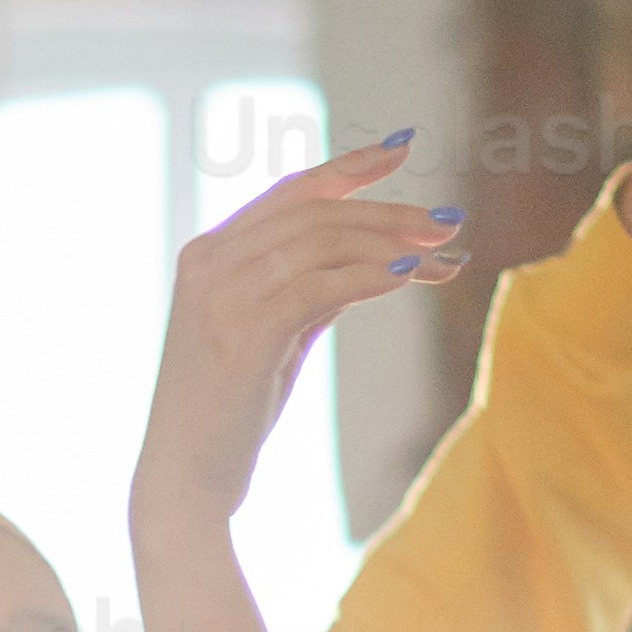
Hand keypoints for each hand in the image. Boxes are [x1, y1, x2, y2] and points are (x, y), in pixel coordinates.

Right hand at [128, 139, 466, 631]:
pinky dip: (370, 276)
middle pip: (314, 210)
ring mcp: (220, 295)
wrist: (183, 483)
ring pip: (321, 241)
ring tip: (444, 254)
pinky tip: (410, 277)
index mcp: (210, 254)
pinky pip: (318, 286)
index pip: (290, 191)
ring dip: (391, 243)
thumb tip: (377, 262)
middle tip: (448, 224)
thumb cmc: (229, 415)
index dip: (348, 166)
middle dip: (388, 211)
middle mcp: (209, 262)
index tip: (403, 147)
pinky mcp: (242, 333)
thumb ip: (310, 292)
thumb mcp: (275, 337)